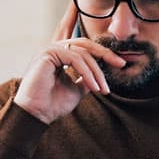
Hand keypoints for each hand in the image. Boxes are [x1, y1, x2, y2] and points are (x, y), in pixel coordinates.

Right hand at [14, 3, 125, 124]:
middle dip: (105, 53)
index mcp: (58, 55)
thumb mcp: (76, 90)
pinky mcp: (48, 53)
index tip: (117, 55)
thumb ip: (86, 80)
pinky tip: (94, 87)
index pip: (80, 43)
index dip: (97, 43)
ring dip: (96, 72)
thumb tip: (99, 77)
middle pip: (85, 45)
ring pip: (83, 53)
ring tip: (103, 89)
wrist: (37, 115)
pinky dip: (87, 73)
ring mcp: (49, 49)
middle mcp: (53, 48)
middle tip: (121, 63)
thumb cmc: (52, 104)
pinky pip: (75, 58)